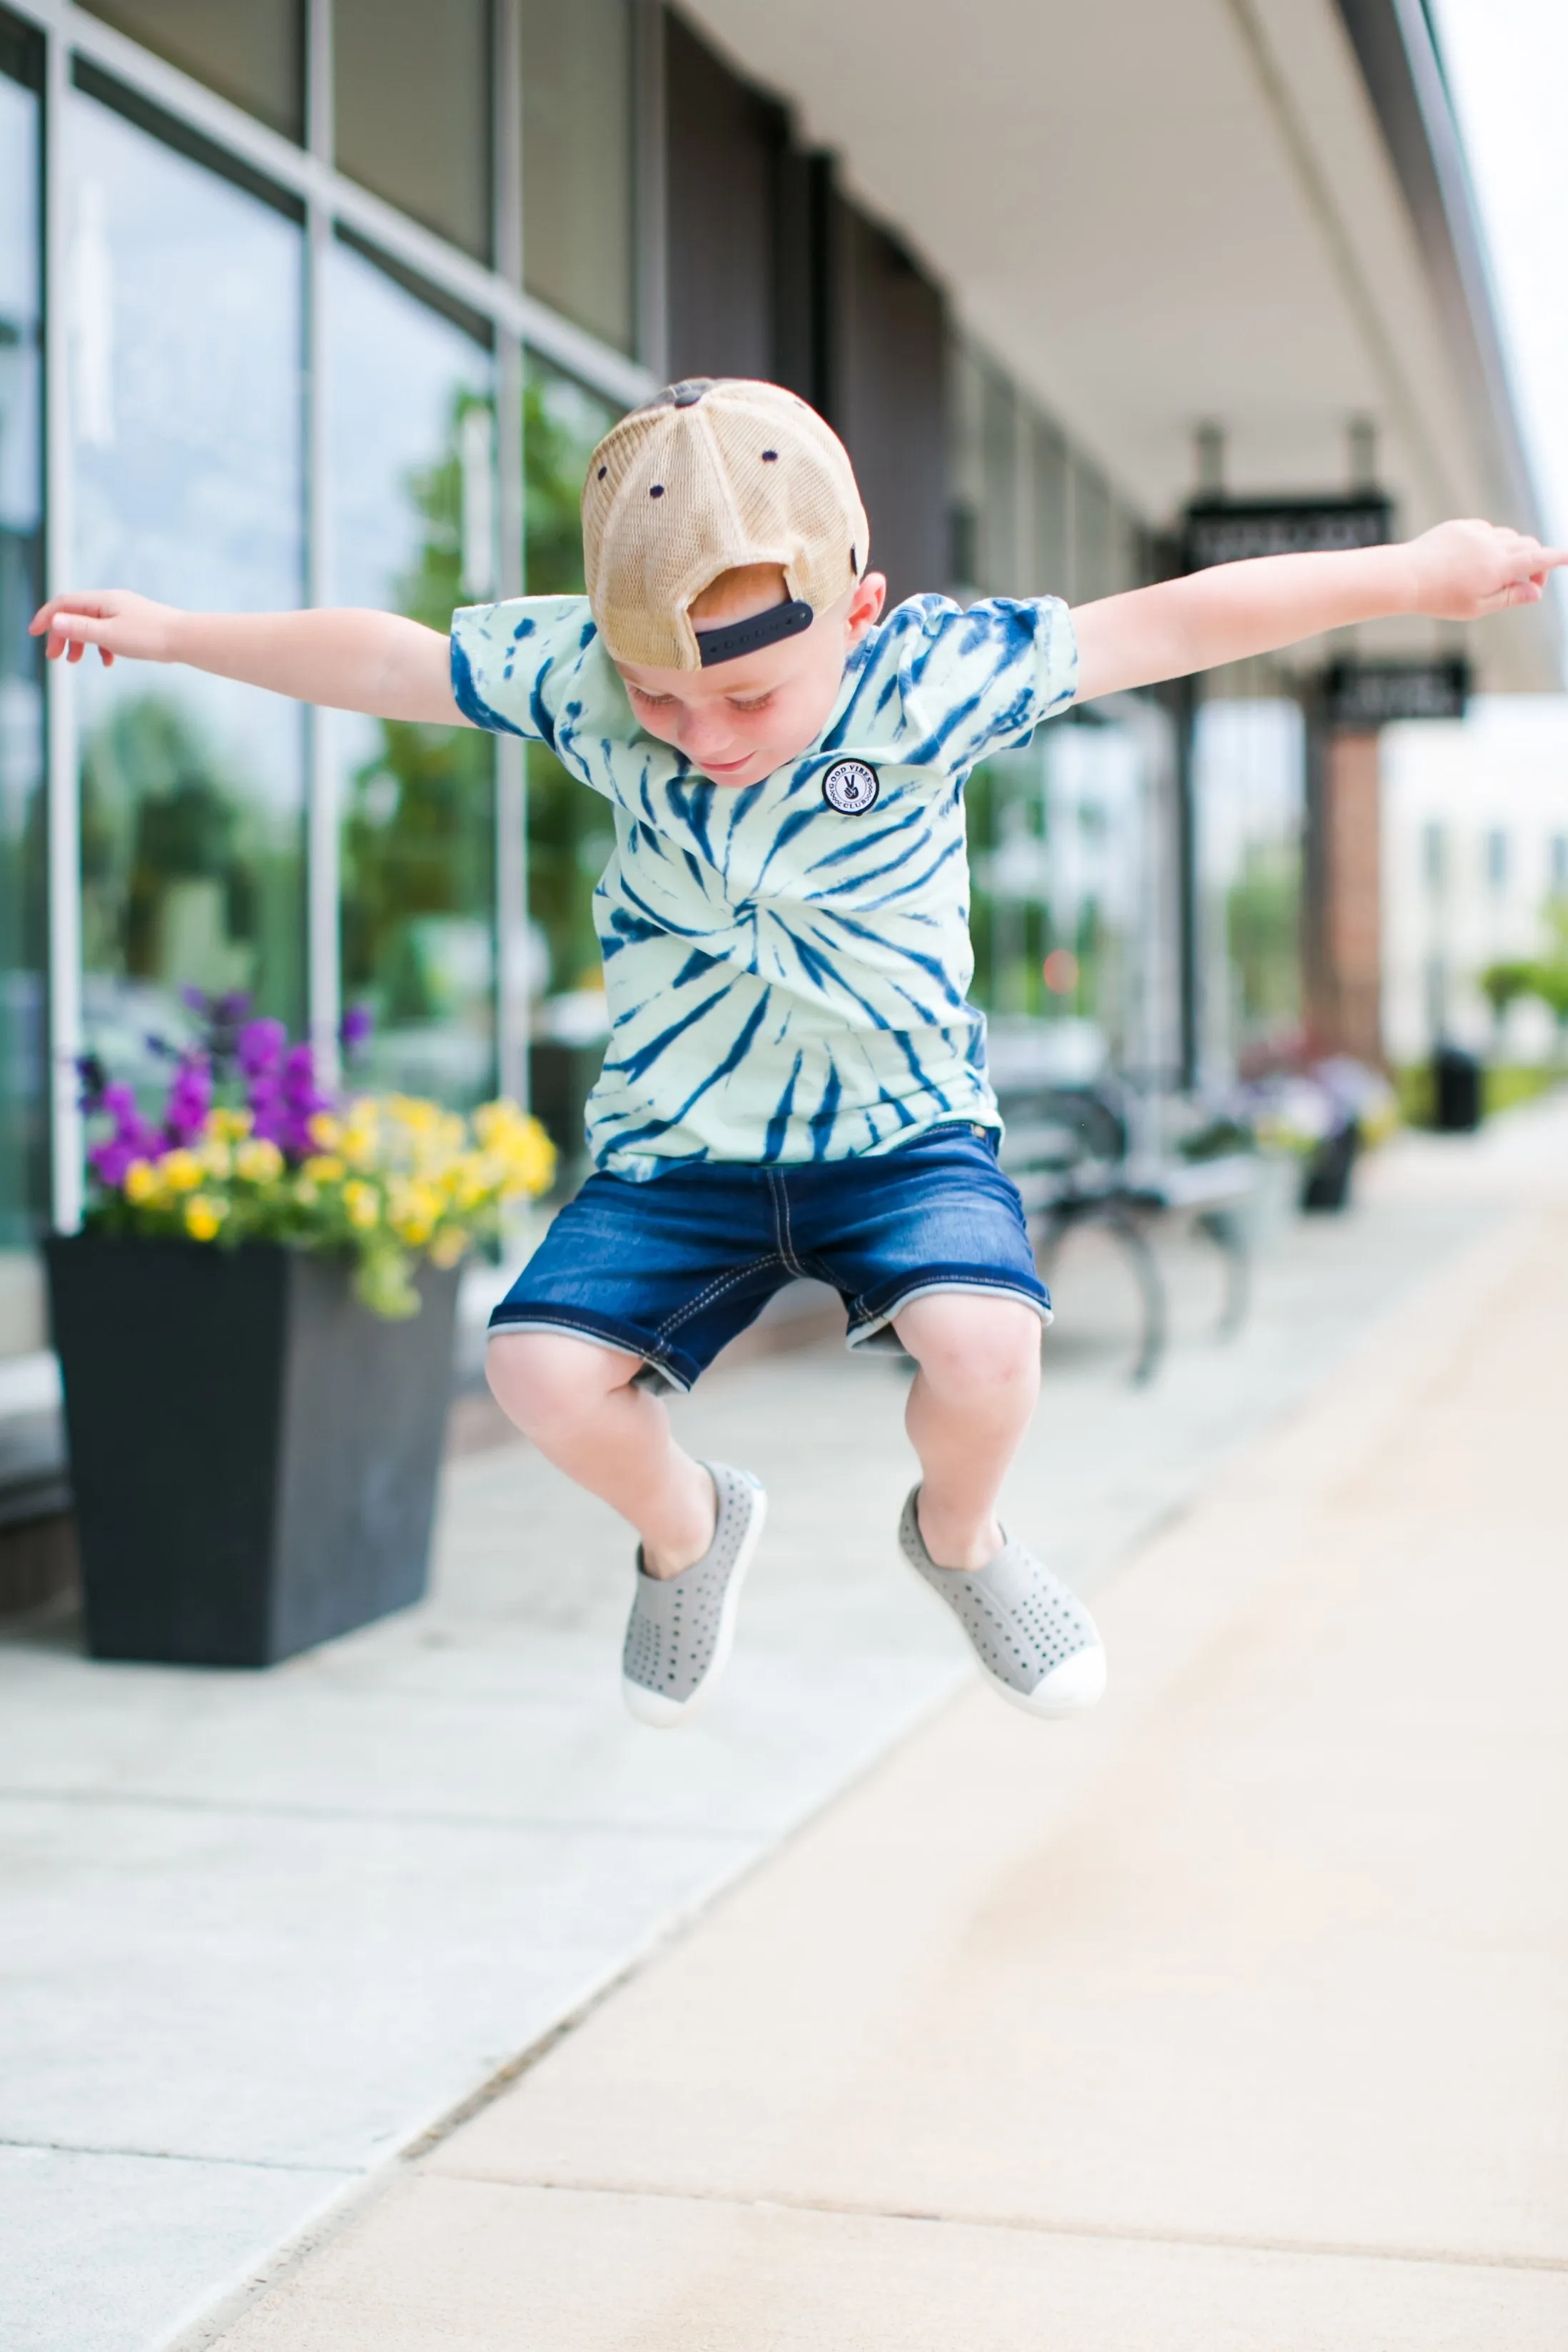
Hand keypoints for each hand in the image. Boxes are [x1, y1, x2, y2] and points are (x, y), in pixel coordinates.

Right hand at [29, 588, 182, 666]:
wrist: (186, 639)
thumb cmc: (150, 637)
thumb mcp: (109, 635)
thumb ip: (81, 628)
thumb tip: (55, 621)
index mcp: (102, 601)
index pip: (64, 603)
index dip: (46, 617)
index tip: (34, 634)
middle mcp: (111, 601)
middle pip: (76, 614)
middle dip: (61, 635)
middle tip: (54, 657)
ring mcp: (124, 612)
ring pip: (92, 624)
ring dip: (80, 642)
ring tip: (74, 661)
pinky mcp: (135, 624)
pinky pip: (110, 632)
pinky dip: (102, 646)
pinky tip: (107, 662)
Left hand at [1407, 520, 1567, 620]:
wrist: (1406, 576)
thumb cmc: (1440, 598)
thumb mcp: (1478, 607)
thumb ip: (1510, 597)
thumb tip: (1536, 592)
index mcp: (1500, 567)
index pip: (1538, 558)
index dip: (1556, 557)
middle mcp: (1492, 544)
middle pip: (1527, 544)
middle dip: (1533, 561)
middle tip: (1525, 584)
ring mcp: (1476, 532)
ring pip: (1507, 536)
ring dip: (1511, 551)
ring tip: (1494, 574)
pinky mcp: (1461, 526)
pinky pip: (1485, 530)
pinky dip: (1489, 543)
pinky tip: (1472, 560)